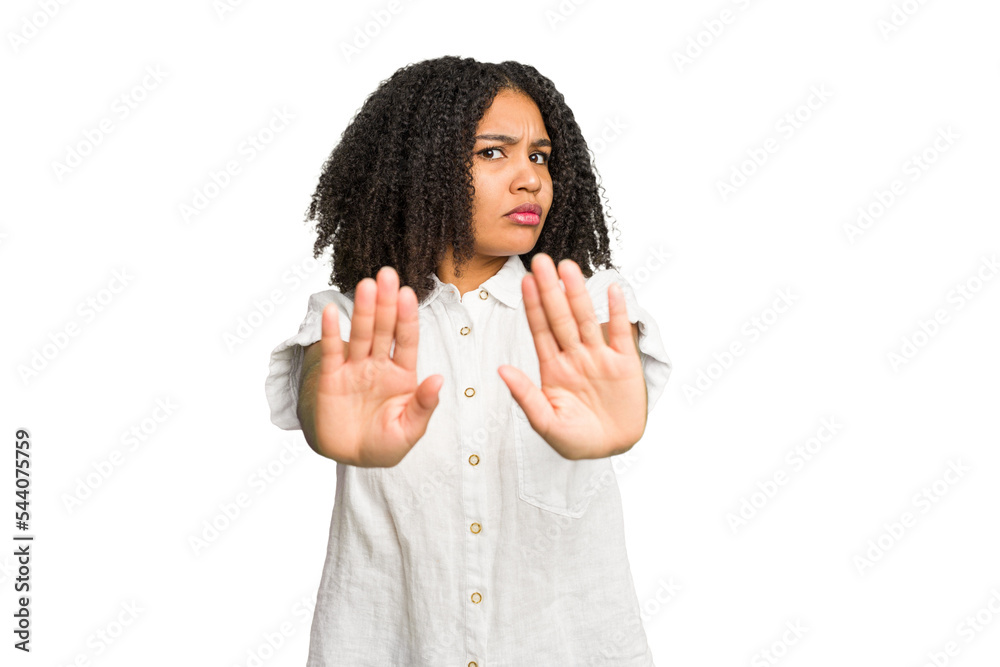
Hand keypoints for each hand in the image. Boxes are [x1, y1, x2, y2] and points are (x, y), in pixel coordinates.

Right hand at [311, 266, 442, 466]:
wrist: (350, 457)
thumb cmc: (384, 443)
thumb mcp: (409, 430)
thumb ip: (423, 405)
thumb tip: (438, 379)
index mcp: (403, 374)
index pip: (407, 340)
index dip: (407, 318)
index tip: (408, 294)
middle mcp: (379, 365)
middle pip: (383, 329)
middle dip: (386, 303)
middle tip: (387, 274)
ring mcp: (355, 368)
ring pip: (360, 334)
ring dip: (363, 310)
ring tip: (366, 285)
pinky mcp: (332, 378)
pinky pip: (332, 352)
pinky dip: (331, 333)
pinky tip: (332, 311)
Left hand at [497, 253, 646, 459]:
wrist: (612, 449)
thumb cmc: (575, 439)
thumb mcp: (545, 423)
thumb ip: (525, 396)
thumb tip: (501, 370)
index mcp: (553, 368)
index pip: (540, 330)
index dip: (533, 305)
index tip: (524, 280)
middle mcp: (575, 356)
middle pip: (560, 317)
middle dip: (550, 290)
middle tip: (540, 261)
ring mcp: (600, 357)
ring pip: (587, 320)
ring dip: (578, 294)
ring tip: (568, 267)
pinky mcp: (625, 364)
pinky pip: (621, 333)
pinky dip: (618, 312)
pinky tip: (612, 290)